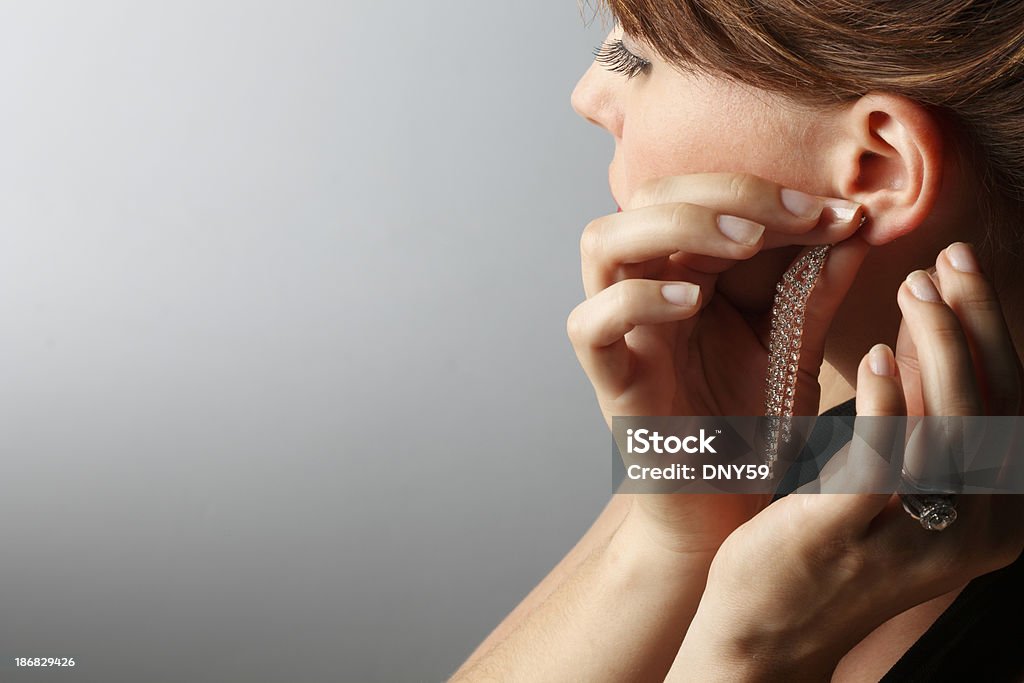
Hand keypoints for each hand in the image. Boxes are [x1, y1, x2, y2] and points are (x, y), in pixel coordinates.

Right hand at [566, 173, 867, 551]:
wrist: (725, 511)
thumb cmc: (754, 429)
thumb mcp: (797, 349)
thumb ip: (817, 290)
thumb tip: (855, 224)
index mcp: (688, 275)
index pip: (704, 195)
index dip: (769, 190)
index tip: (841, 213)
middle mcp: (647, 293)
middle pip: (647, 198)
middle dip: (723, 191)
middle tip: (795, 217)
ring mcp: (623, 335)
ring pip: (601, 243)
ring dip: (672, 225)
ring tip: (742, 242)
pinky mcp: (610, 383)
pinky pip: (590, 325)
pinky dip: (634, 300)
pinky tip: (691, 304)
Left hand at [668, 242, 1023, 679]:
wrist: (765, 632)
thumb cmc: (827, 542)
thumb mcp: (893, 478)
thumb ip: (918, 419)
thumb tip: (930, 329)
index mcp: (995, 516)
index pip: (1012, 407)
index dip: (993, 332)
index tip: (965, 269)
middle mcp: (976, 534)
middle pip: (996, 408)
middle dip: (975, 325)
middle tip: (947, 261)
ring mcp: (917, 540)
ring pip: (951, 426)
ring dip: (936, 347)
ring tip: (915, 289)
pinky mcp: (849, 536)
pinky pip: (882, 459)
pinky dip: (886, 401)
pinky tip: (873, 354)